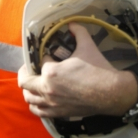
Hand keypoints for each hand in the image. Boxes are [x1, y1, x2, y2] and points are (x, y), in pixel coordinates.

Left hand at [18, 22, 137, 118]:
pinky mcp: (58, 113)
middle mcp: (47, 90)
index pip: (40, 62)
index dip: (46, 57)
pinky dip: (35, 104)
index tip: (52, 55)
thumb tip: (72, 23)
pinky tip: (40, 99)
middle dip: (28, 72)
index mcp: (51, 72)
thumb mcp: (87, 46)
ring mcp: (52, 104)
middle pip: (25, 82)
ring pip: (29, 98)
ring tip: (34, 82)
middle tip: (33, 67)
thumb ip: (78, 32)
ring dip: (29, 89)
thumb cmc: (99, 70)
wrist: (113, 93)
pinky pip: (38, 111)